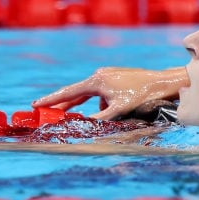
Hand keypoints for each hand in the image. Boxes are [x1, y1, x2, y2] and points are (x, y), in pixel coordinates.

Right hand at [32, 66, 188, 120]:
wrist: (162, 83)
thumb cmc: (141, 96)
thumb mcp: (118, 111)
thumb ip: (98, 119)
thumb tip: (81, 125)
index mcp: (96, 81)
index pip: (68, 92)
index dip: (51, 100)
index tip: (36, 104)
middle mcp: (99, 75)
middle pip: (76, 93)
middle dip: (64, 105)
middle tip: (47, 111)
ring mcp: (107, 74)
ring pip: (94, 96)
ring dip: (99, 107)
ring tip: (120, 110)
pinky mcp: (115, 77)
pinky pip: (104, 93)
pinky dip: (107, 103)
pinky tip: (123, 105)